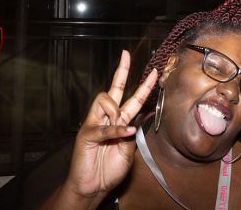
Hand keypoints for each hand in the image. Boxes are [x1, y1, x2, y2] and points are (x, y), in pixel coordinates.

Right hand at [64, 50, 156, 202]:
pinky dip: (116, 130)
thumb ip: (131, 134)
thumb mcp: (128, 151)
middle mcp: (105, 118)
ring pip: (105, 100)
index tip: (154, 72)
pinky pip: (104, 127)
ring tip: (120, 128)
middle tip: (125, 55)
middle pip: (113, 89)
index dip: (143, 85)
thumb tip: (135, 120)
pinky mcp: (86, 135)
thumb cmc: (109, 169)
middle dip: (121, 71)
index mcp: (118, 121)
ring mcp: (94, 124)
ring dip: (116, 111)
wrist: (93, 186)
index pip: (131, 98)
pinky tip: (125, 132)